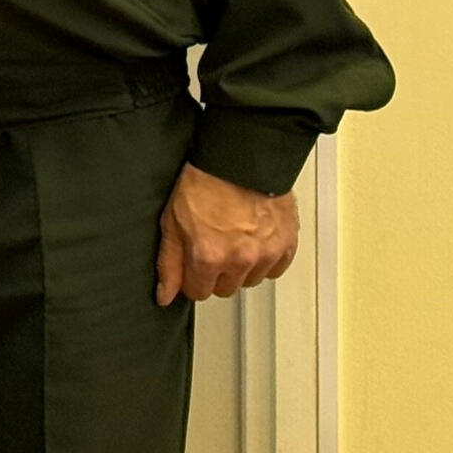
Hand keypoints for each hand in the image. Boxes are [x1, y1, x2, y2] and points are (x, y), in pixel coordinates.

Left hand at [155, 163, 298, 304]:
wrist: (239, 158)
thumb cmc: (204, 182)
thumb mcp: (172, 222)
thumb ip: (169, 263)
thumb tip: (165, 294)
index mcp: (209, 256)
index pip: (198, 292)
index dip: (191, 278)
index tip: (192, 265)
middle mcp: (240, 260)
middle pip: (225, 289)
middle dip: (215, 274)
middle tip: (212, 248)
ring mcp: (266, 253)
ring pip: (251, 280)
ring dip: (241, 268)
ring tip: (233, 240)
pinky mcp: (287, 244)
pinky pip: (276, 269)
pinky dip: (265, 260)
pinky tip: (254, 241)